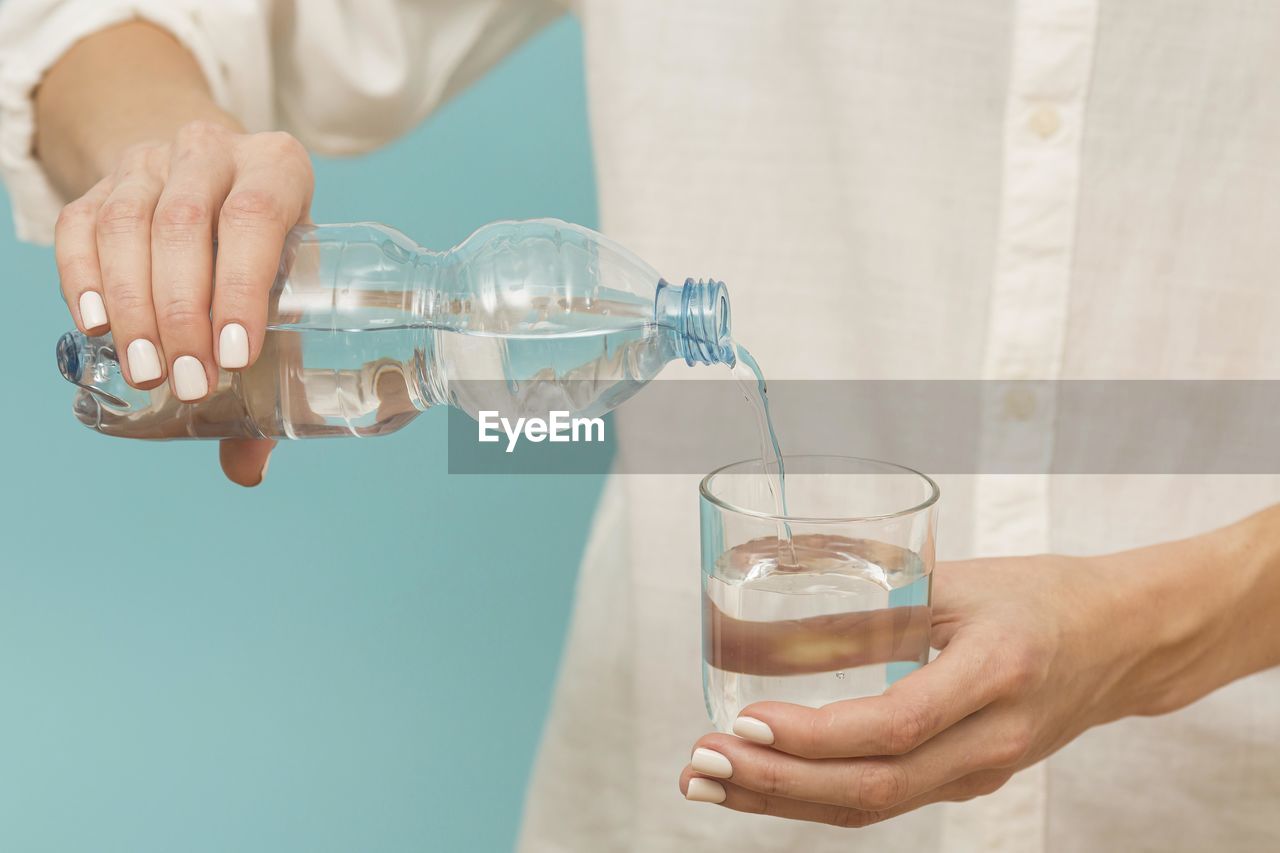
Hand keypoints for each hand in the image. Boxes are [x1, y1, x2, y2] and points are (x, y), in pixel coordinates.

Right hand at [53, 120, 312, 484]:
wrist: (210, 179)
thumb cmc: (265, 250)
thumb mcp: (287, 285)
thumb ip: (276, 368)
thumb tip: (248, 469)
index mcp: (277, 167)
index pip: (256, 217)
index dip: (241, 286)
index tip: (235, 356)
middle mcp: (212, 152)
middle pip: (185, 225)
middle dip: (182, 311)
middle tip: (187, 382)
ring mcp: (151, 162)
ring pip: (129, 224)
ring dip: (134, 305)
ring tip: (146, 371)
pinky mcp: (102, 183)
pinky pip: (80, 226)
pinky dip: (83, 278)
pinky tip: (95, 327)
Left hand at [679, 518, 1278, 826]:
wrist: (1124, 642)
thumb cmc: (1043, 596)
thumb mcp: (963, 579)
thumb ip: (878, 592)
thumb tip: (774, 576)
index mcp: (994, 675)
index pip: (895, 726)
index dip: (816, 735)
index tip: (748, 721)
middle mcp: (989, 739)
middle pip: (874, 788)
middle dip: (776, 785)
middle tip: (701, 765)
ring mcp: (981, 772)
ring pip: (874, 804)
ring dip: (784, 800)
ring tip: (709, 782)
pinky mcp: (967, 779)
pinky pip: (886, 799)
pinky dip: (818, 795)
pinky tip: (765, 782)